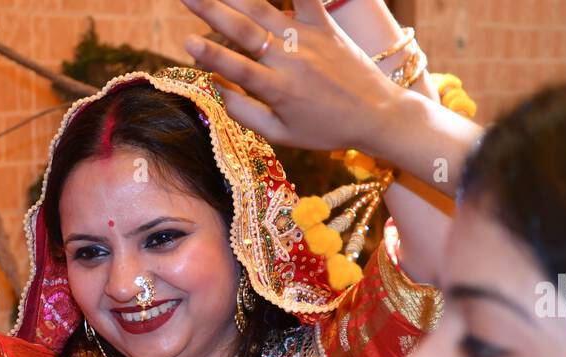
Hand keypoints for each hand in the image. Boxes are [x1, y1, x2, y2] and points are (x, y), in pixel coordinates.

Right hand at [179, 0, 404, 152]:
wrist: (377, 114)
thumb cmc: (325, 130)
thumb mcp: (282, 134)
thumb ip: (245, 112)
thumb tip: (215, 86)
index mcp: (279, 90)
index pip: (237, 69)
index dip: (211, 55)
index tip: (188, 41)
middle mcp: (292, 60)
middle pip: (245, 30)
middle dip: (212, 10)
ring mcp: (309, 38)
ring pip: (265, 9)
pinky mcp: (325, 24)